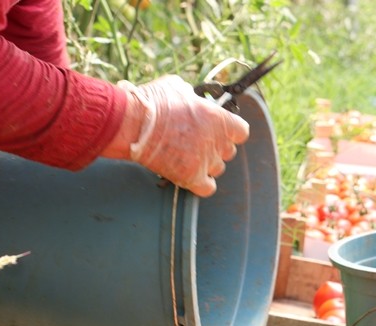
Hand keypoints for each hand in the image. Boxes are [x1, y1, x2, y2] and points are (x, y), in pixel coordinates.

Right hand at [119, 75, 249, 196]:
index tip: (221, 130)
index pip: (241, 131)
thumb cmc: (154, 102)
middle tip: (198, 141)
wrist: (134, 123)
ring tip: (189, 156)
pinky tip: (191, 175)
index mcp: (219, 119)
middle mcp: (217, 142)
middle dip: (216, 147)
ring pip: (218, 168)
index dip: (231, 131)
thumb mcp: (178, 87)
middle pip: (229, 151)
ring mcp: (205, 162)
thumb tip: (193, 99)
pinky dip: (202, 184)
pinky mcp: (191, 177)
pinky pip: (208, 188)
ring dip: (207, 164)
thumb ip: (193, 96)